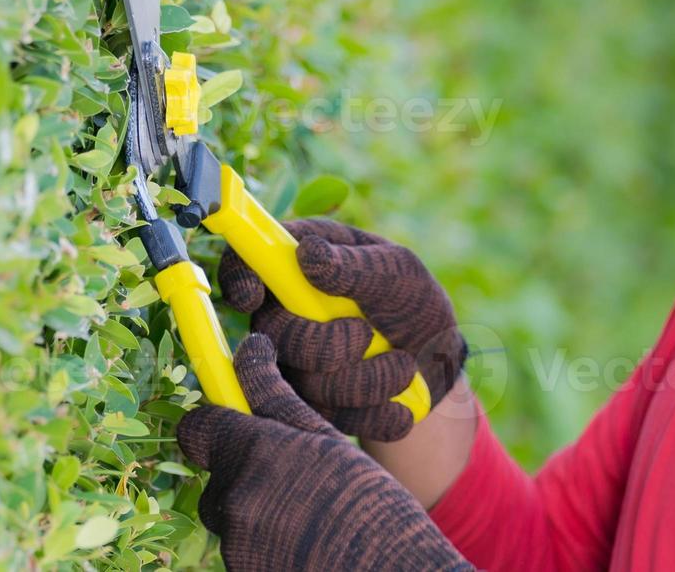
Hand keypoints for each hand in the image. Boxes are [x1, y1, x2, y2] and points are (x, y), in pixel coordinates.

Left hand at [176, 335, 472, 571]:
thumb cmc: (373, 506)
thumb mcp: (330, 443)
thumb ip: (278, 400)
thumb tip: (250, 351)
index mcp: (255, 455)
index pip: (197, 428)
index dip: (215, 422)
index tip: (238, 419)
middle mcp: (234, 502)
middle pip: (218, 476)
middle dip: (248, 473)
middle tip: (300, 480)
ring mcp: (234, 547)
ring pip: (232, 516)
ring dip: (260, 511)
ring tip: (312, 518)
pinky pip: (244, 548)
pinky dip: (268, 543)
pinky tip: (308, 544)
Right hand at [218, 219, 464, 440]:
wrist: (434, 364)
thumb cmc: (411, 301)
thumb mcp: (400, 273)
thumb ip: (357, 266)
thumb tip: (308, 254)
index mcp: (297, 264)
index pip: (243, 265)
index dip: (239, 281)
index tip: (255, 297)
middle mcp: (281, 314)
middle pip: (272, 335)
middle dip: (324, 344)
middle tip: (368, 334)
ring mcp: (290, 364)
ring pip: (304, 384)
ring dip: (364, 380)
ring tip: (404, 367)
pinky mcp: (307, 408)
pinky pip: (325, 421)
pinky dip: (370, 415)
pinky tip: (399, 407)